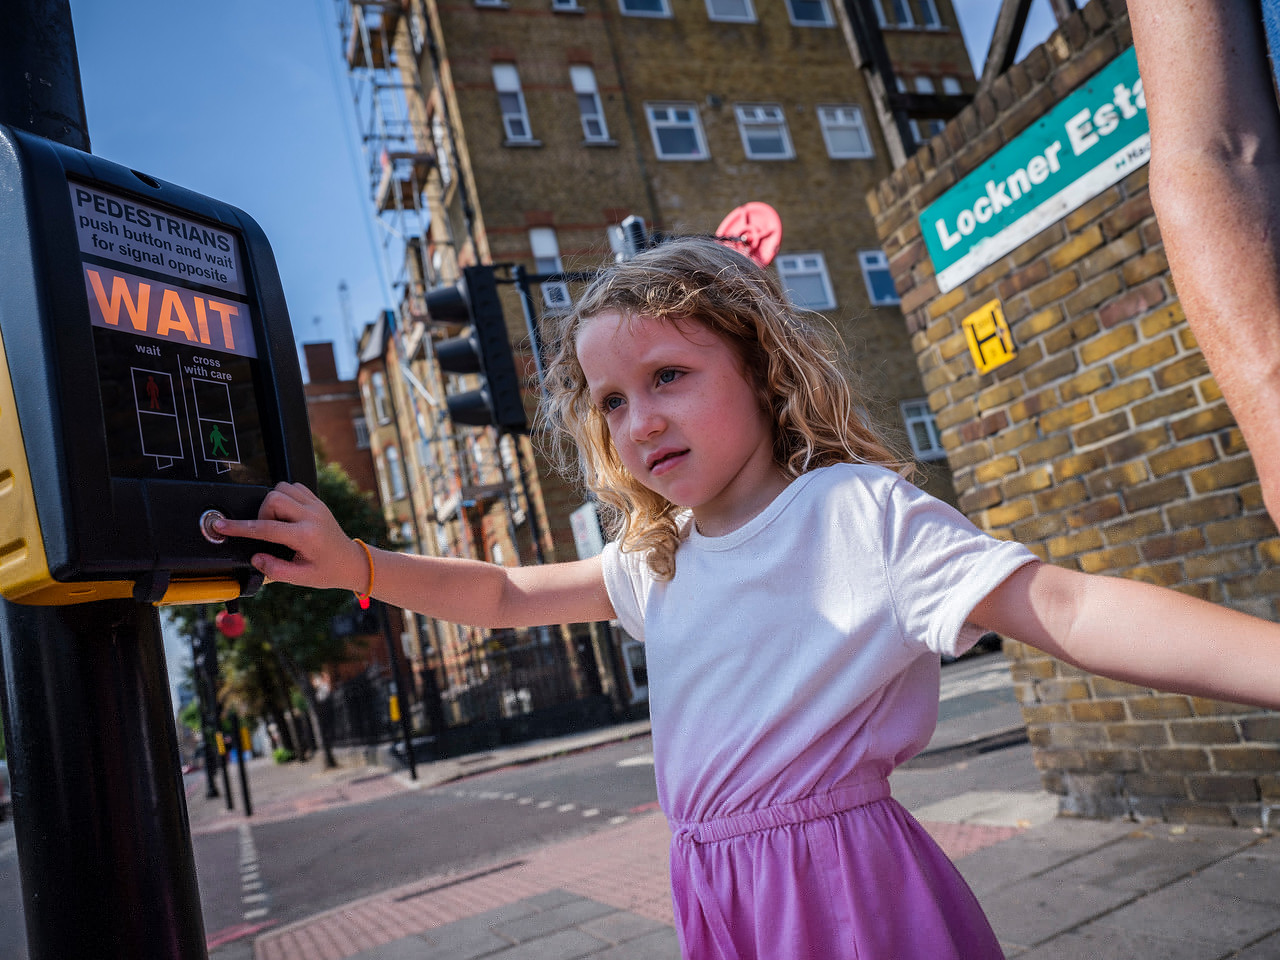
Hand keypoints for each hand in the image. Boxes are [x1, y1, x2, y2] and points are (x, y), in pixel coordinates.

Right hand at [213, 482, 364, 592]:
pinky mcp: (318, 501)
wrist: (351, 562)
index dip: (239, 527)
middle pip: (273, 498)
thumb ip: (275, 569)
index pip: (265, 527)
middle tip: (267, 532)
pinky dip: (284, 496)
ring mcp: (316, 506)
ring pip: (282, 488)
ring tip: (277, 524)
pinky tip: (286, 514)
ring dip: (272, 503)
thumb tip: (255, 557)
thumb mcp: (301, 578)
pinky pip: (294, 487)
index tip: (222, 526)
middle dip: (261, 513)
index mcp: (306, 536)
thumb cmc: (328, 571)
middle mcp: (312, 516)